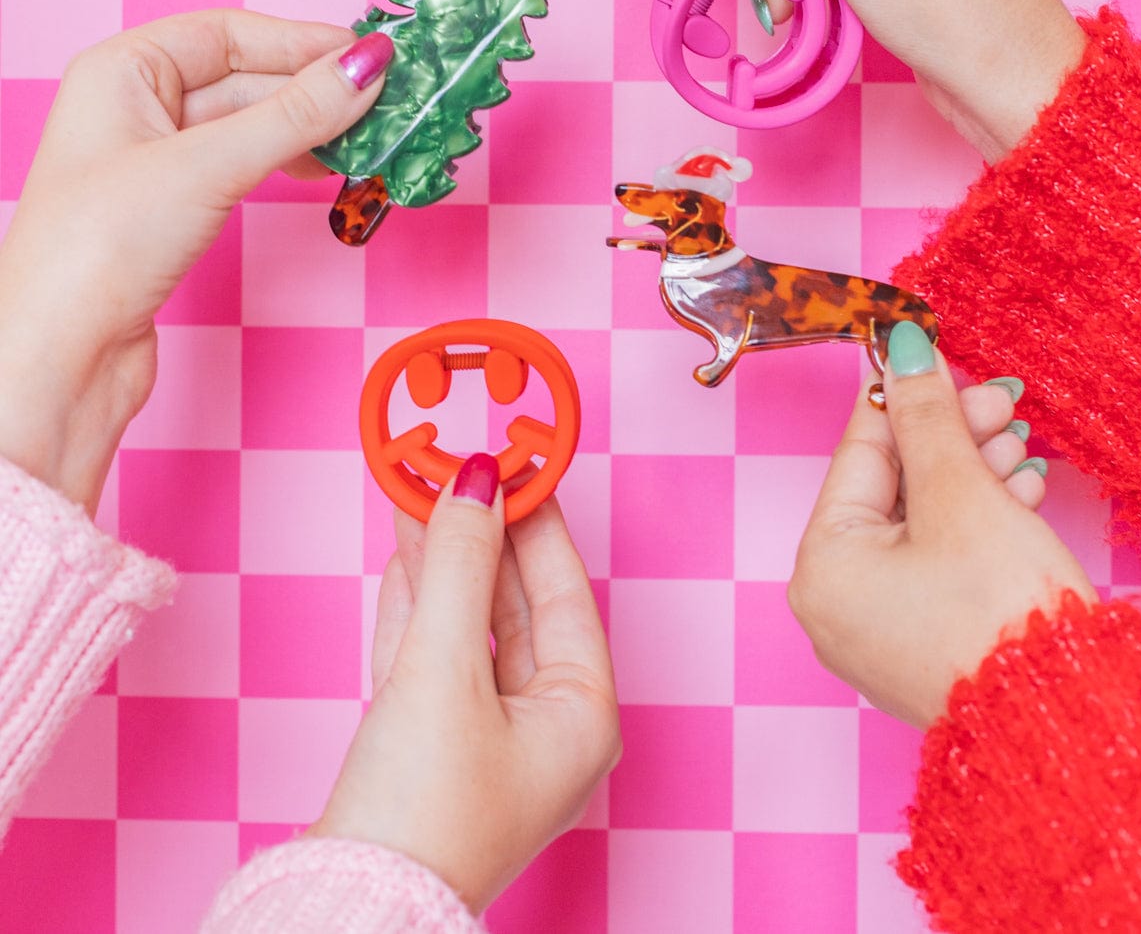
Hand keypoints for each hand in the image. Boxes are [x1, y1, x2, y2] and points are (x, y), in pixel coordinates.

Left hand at [0, 11, 392, 511]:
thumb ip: (295, 115)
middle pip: (244, 77)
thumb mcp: (208, 167)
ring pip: (248, 124)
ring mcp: (151, 159)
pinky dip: (286, 164)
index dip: (301, 41)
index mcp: (119, 71)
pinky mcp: (171, 208)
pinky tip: (320, 171)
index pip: (228, 33)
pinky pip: (243, 165)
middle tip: (383, 102)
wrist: (59, 357)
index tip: (368, 56)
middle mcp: (132, 106)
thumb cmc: (97, 249)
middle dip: (313, 90)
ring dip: (306, 130)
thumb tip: (365, 68)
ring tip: (362, 140)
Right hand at [313, 457, 620, 913]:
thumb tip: (474, 480)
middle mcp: (545, 728)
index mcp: (581, 717)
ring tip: (420, 491)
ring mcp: (489, 739)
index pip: (564, 591)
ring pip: (469, 626)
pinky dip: (418, 604)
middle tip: (454, 470)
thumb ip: (459, 566)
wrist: (347, 907)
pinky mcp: (435, 748)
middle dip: (480, 537)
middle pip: (515, 605)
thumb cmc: (420, 811)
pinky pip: (434, 656)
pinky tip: (406, 553)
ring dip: (442, 562)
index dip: (534, 521)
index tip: (511, 462)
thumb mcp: (444, 669)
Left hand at [789, 325, 1095, 727]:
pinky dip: (974, 526)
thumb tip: (902, 351)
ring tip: (1018, 445)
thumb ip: (927, 419)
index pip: (860, 453)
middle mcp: (836, 604)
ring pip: (920, 525)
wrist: (1064, 720)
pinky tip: (1018, 492)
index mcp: (822, 565)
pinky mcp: (922, 647)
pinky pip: (936, 565)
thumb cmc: (999, 615)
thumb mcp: (961, 495)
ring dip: (971, 477)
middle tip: (1000, 402)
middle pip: (892, 489)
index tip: (936, 357)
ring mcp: (878, 632)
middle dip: (950, 440)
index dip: (906, 399)